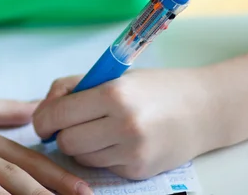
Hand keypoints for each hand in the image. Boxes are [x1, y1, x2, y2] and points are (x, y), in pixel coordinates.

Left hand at [32, 68, 212, 179]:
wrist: (205, 109)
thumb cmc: (154, 87)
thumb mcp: (112, 75)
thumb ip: (73, 88)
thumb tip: (43, 110)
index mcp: (113, 94)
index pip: (58, 114)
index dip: (44, 118)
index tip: (44, 119)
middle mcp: (124, 125)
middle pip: (66, 142)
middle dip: (62, 133)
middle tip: (72, 123)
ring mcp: (133, 152)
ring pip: (81, 158)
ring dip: (81, 145)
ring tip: (98, 129)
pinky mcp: (139, 171)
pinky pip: (102, 166)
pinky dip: (102, 155)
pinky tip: (117, 140)